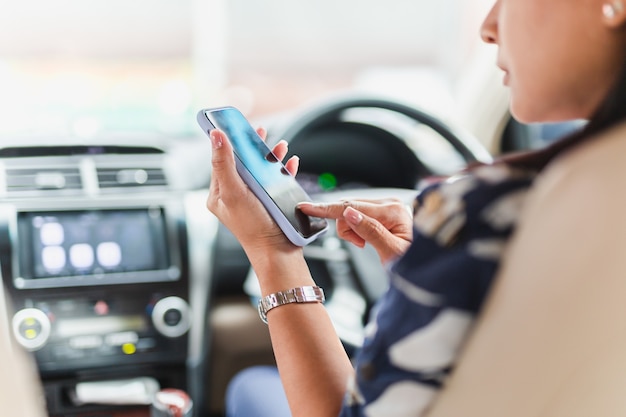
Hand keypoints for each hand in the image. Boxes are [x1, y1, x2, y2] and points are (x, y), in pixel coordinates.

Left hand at [206, 127, 299, 249]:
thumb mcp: (234, 191)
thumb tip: (216, 136)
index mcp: (220, 194)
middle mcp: (235, 195)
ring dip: (271, 156)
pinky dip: (283, 170)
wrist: (277, 251)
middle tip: (261, 132)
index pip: (221, 161)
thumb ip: (224, 164)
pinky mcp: (270, 203)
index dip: (230, 143)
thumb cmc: (253, 226)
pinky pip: (276, 181)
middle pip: (243, 163)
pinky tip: (290, 164)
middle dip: (254, 147)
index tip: (236, 126)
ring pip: (261, 170)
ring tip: (281, 146)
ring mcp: (253, 199)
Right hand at [298, 198, 412, 263]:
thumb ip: (370, 231)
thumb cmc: (415, 263)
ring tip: (366, 244)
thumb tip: (350, 213)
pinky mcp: (384, 211)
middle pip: (349, 208)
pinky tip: (368, 239)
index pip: (352, 207)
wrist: (427, 268)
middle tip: (360, 244)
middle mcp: (390, 203)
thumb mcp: (391, 252)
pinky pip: (359, 216)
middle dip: (346, 228)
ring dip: (352, 230)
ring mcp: (388, 206)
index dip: (326, 209)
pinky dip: (357, 230)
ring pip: (351, 213)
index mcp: (393, 211)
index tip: (307, 207)